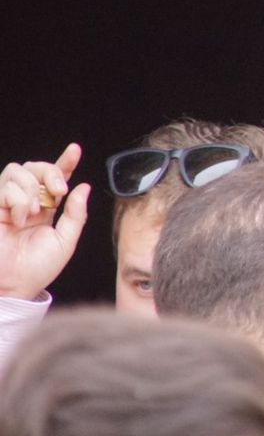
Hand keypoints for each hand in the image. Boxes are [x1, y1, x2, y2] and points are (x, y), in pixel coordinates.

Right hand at [0, 143, 89, 300]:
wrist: (12, 286)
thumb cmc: (37, 269)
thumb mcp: (65, 241)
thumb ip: (76, 214)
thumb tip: (83, 187)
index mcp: (46, 209)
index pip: (55, 179)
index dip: (64, 162)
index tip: (75, 150)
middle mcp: (26, 203)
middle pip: (35, 167)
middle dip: (51, 171)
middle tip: (59, 191)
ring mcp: (7, 204)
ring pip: (18, 171)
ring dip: (32, 188)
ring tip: (34, 212)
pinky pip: (5, 187)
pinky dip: (18, 199)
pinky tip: (19, 218)